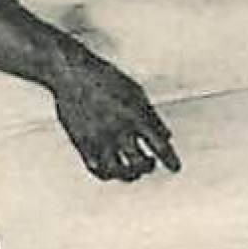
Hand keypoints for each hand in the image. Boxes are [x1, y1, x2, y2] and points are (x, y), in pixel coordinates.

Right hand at [47, 40, 179, 180]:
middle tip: (149, 163)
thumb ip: (152, 116)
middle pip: (140, 163)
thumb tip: (167, 136)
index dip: (170, 160)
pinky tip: (110, 169)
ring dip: (130, 174)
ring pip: (120, 172)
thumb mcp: (136, 92)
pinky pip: (98, 169)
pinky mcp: (83, 144)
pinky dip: (107, 173)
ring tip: (131, 170)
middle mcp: (120, 131)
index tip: (175, 168)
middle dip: (148, 166)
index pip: (160, 146)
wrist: (72, 74)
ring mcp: (100, 140)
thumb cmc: (105, 78)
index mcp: (137, 117)